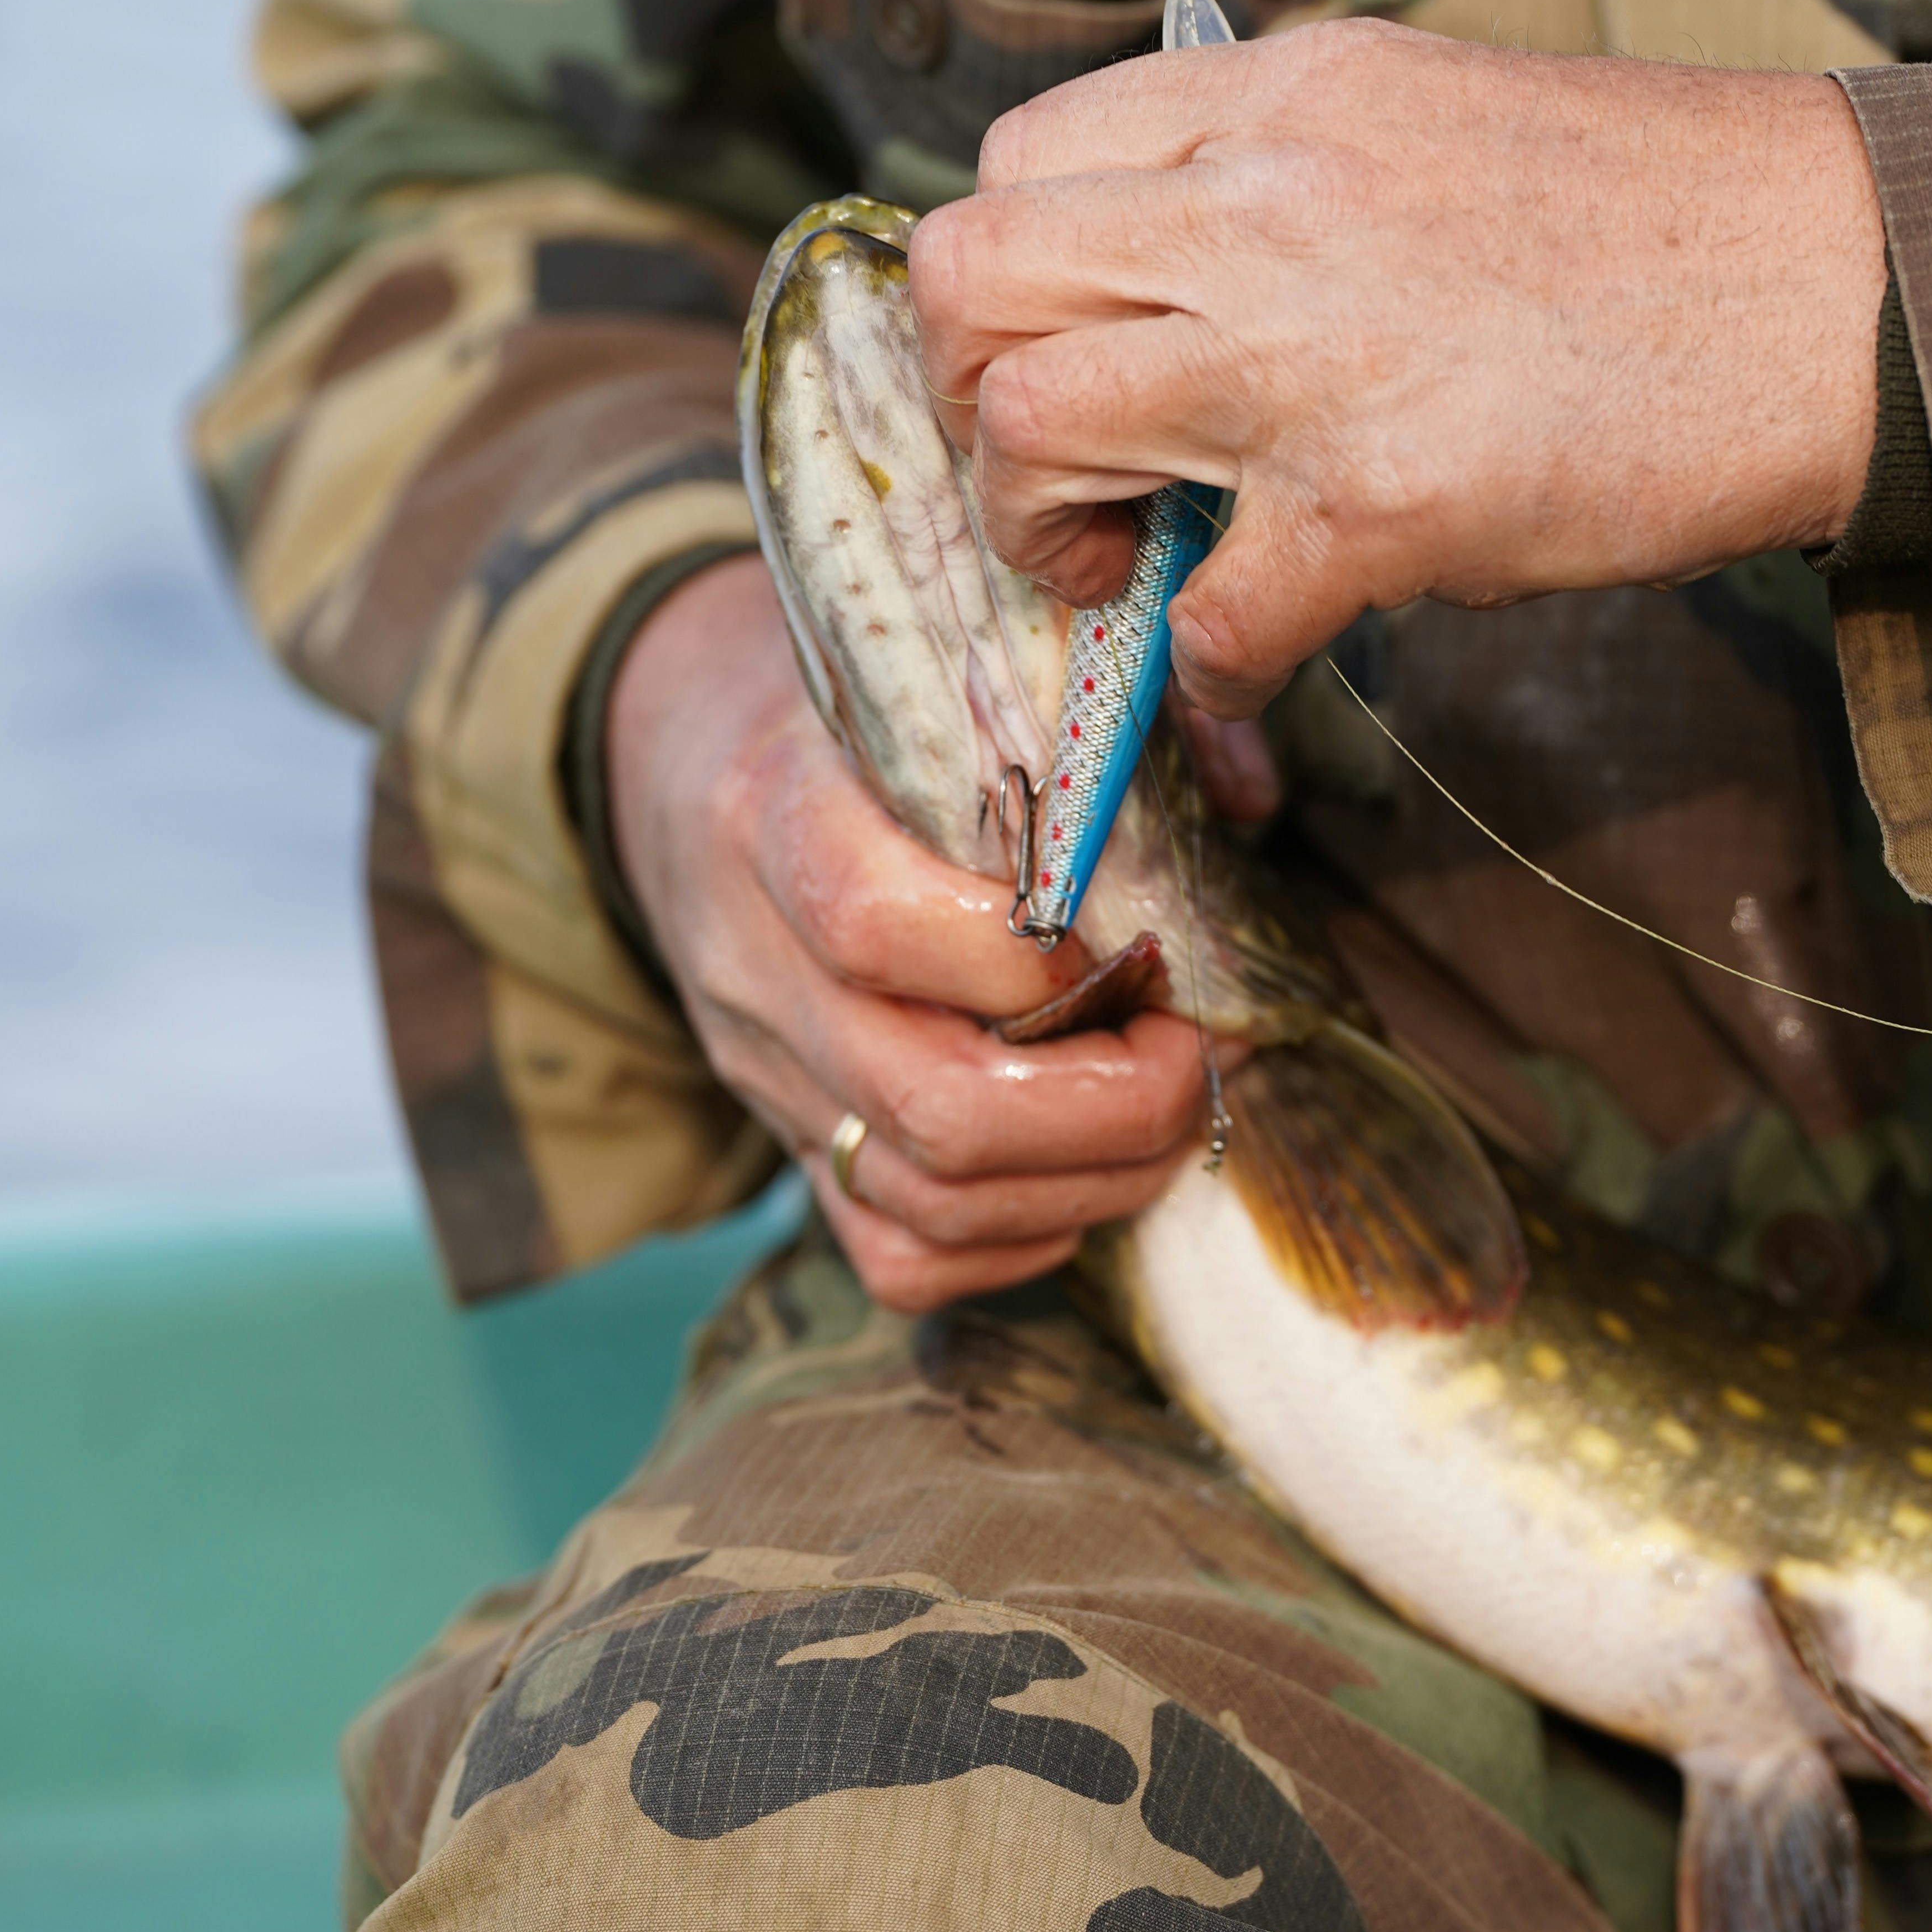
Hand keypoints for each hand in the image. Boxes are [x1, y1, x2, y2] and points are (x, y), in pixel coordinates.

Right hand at [606, 555, 1213, 1308]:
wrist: (681, 767)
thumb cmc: (848, 716)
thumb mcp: (936, 674)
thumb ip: (1090, 720)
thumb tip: (1250, 799)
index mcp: (777, 814)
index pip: (872, 919)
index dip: (1027, 961)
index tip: (1137, 944)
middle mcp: (757, 964)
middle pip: (926, 1100)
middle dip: (1107, 1109)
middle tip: (1190, 1058)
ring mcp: (764, 1072)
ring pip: (925, 1200)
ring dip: (1089, 1185)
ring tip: (1167, 1116)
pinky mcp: (784, 1146)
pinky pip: (898, 1257)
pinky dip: (1017, 1240)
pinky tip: (1078, 1172)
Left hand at [910, 20, 1885, 717]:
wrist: (1830, 281)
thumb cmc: (1650, 209)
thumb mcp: (1420, 116)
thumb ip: (1274, 175)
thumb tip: (1165, 280)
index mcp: (1272, 100)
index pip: (1017, 154)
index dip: (1003, 272)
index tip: (1049, 341)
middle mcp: (1257, 207)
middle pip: (967, 276)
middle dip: (961, 392)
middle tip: (1041, 457)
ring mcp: (1305, 354)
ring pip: (1024, 425)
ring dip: (1039, 525)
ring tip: (1119, 558)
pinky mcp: (1374, 501)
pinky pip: (1203, 616)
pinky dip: (1207, 662)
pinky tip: (1257, 644)